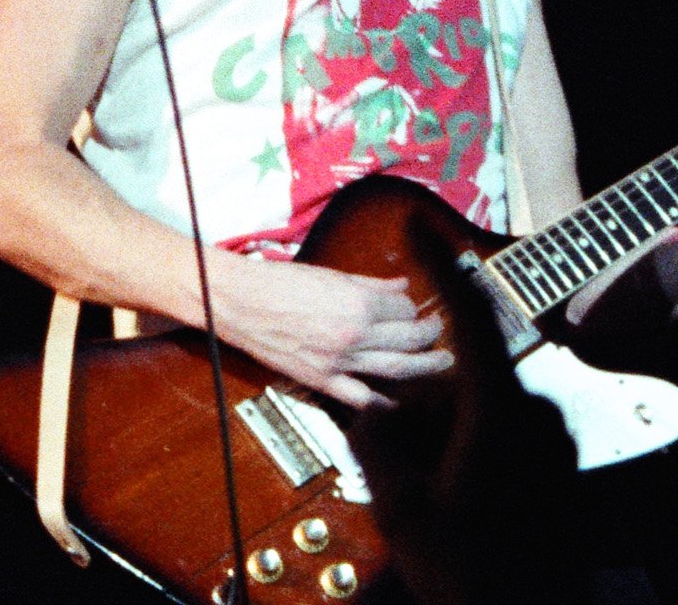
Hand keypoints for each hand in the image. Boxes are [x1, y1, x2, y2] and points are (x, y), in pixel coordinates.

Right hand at [207, 252, 453, 411]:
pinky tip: (399, 401)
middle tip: (437, 331)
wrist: (237, 301)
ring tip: (440, 362)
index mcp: (356, 303)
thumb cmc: (275, 283)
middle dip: (430, 334)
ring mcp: (340, 361)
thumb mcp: (327, 275)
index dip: (411, 307)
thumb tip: (398, 286)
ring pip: (398, 368)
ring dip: (425, 365)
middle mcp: (353, 334)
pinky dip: (385, 402)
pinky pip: (363, 397)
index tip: (412, 307)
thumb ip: (369, 284)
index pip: (403, 309)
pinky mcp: (323, 379)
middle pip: (409, 339)